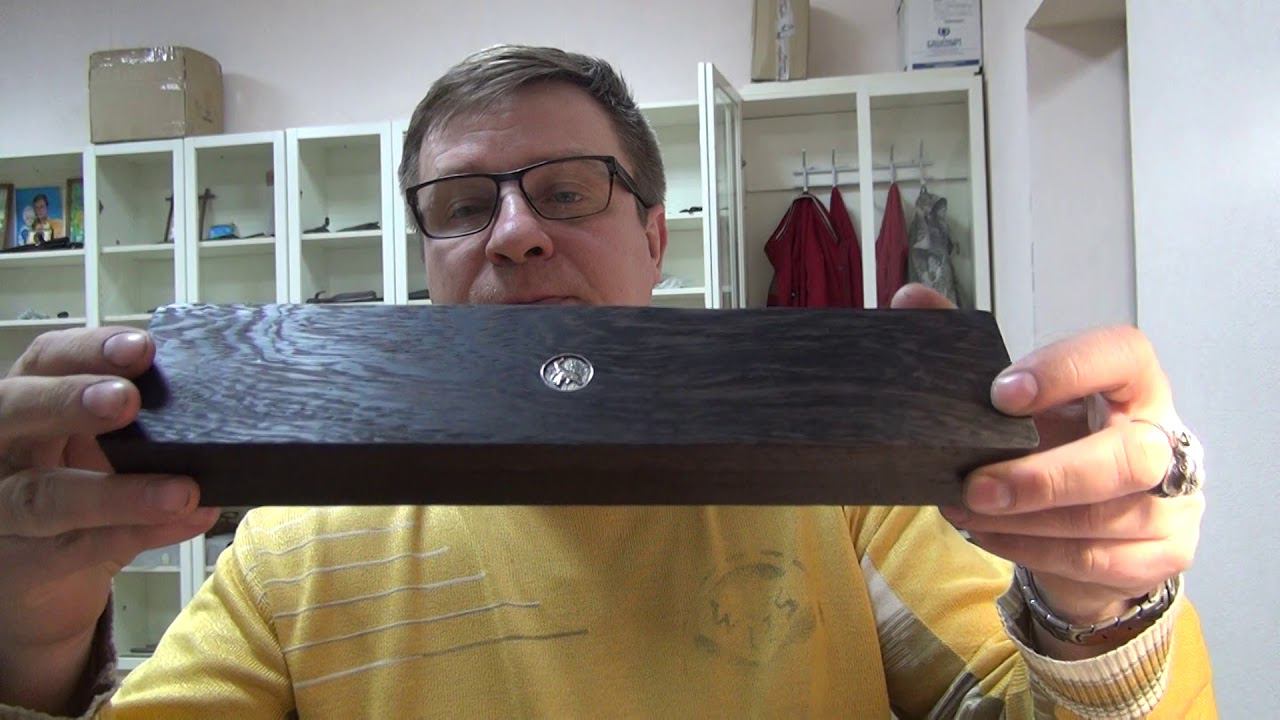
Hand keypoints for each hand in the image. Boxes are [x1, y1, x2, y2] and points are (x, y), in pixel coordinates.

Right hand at [0, 328, 218, 712]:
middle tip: (126, 400)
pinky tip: (184, 521)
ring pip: (44, 497)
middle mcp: (4, 448)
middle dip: (69, 402)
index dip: (88, 350)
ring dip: (117, 493)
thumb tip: (223, 404)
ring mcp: (3, 508)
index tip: (141, 347)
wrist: (33, 575)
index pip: (45, 360)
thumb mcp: (95, 444)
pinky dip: (137, 535)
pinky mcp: (23, 561)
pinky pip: (78, 549)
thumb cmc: (73, 487)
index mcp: (26, 402)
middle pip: (15, 414)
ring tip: (181, 490)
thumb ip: (141, 424)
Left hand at [890, 285, 1202, 630]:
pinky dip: (1034, 550)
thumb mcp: (1022, 397)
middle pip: (1128, 457)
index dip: (1065, 371)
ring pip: (1107, 518)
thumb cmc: (1059, 441)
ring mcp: (1175, 501)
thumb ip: (969, 348)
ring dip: (1025, 521)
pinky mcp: (1163, 554)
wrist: (1098, 520)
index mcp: (1134, 382)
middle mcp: (1167, 438)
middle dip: (1044, 477)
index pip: (1120, 355)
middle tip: (976, 485)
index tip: (1001, 392)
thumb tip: (910, 297)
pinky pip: (1096, 560)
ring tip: (965, 510)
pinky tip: (991, 535)